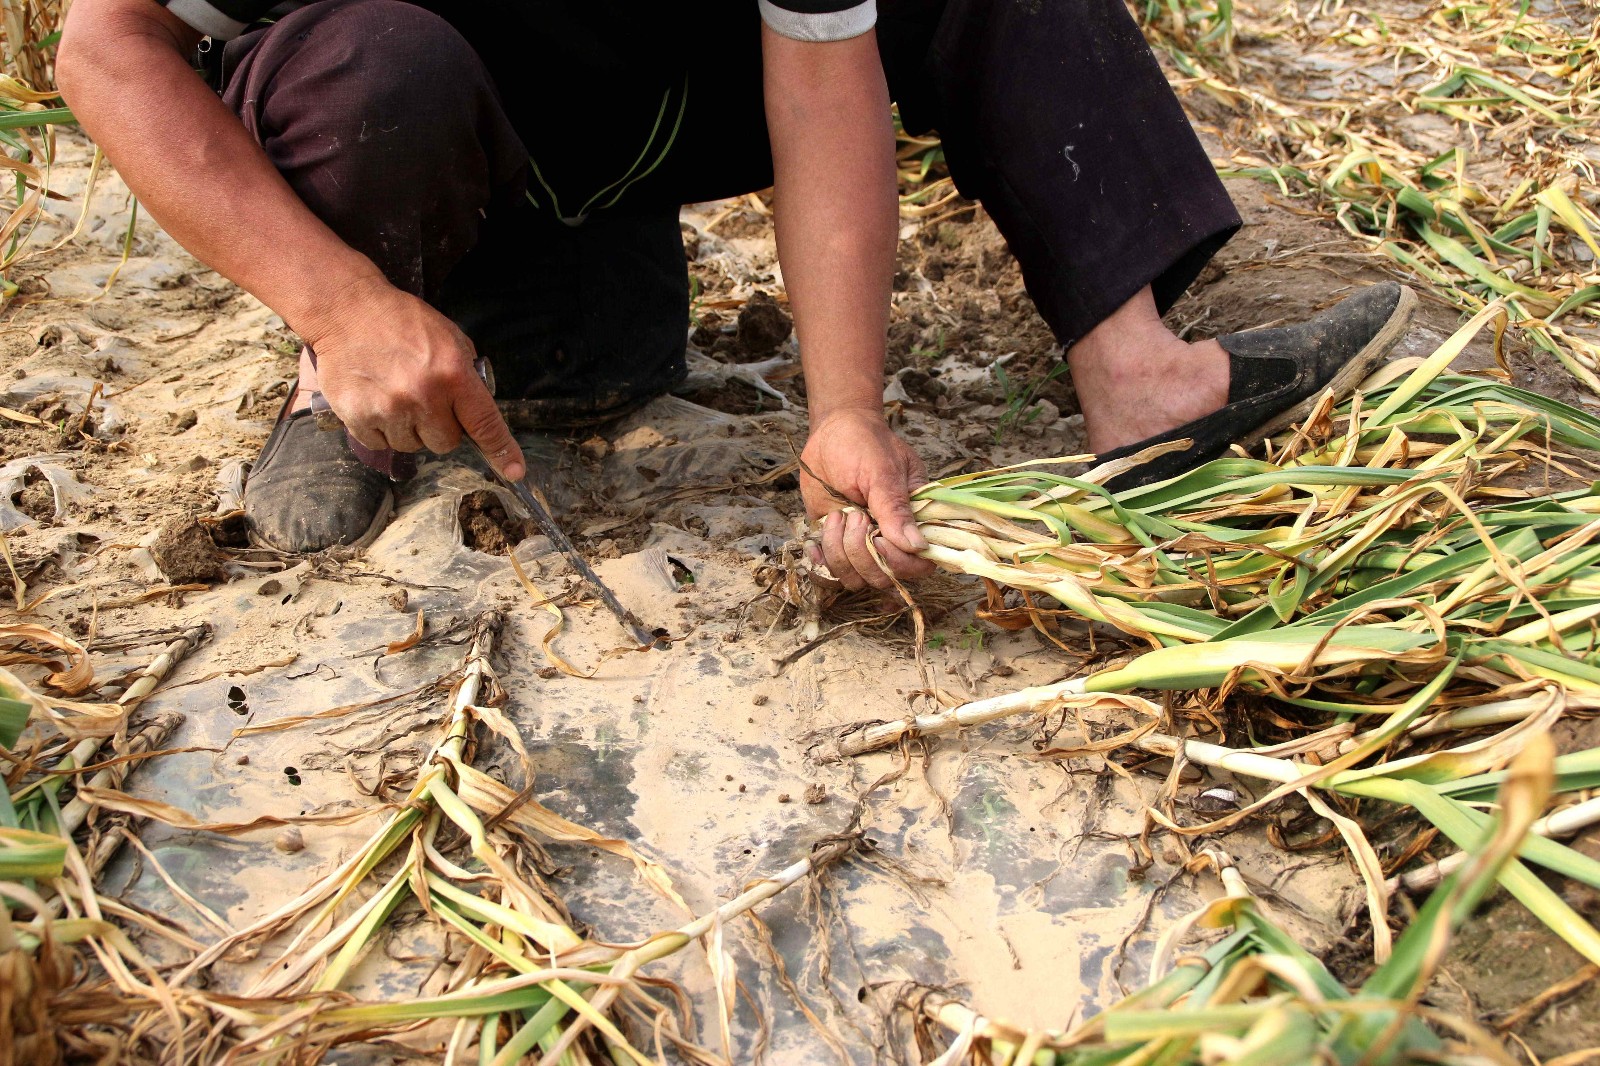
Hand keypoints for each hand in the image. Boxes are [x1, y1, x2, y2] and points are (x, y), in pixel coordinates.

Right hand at [303, 275, 524, 479]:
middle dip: (440, 427)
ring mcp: (389, 409)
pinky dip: (380, 429)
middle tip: (424, 399)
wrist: (346, 310)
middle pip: (446, 443)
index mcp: (452, 374)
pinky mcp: (358, 417)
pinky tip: (375, 400)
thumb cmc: (400, 321)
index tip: (514, 471)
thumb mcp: (448, 337)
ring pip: (412, 446)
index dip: (501, 450)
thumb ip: (466, 374)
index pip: (485, 423)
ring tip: (394, 393)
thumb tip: (476, 410)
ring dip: (408, 429)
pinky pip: (380, 444)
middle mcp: (424, 396)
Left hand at [800, 408, 934, 589]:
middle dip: (862, 553)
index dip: (897, 561)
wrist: (833, 432)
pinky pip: (829, 572)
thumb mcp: (882, 471)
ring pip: (855, 579)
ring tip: (837, 516)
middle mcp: (889, 538)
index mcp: (914, 520)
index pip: (918, 564)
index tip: (876, 536)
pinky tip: (816, 541)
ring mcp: (861, 543)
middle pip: (883, 578)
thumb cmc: (865, 444)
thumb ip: (895, 508)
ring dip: (839, 553)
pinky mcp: (835, 543)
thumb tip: (917, 546)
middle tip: (854, 516)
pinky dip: (820, 562)